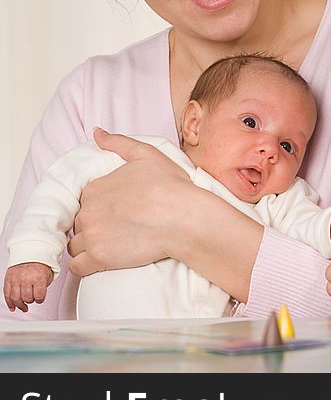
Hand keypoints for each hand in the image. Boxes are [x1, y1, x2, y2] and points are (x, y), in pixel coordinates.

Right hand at [4, 262, 53, 312]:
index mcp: (38, 277)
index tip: (40, 299)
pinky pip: (7, 294)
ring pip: (16, 298)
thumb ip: (44, 286)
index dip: (40, 299)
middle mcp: (26, 279)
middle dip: (31, 300)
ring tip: (24, 307)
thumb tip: (39, 296)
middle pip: (27, 298)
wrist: (29, 253)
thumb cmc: (40, 264)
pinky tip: (13, 307)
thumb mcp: (48, 274)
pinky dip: (9, 303)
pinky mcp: (8, 279)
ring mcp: (16, 279)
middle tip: (32, 299)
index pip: (39, 296)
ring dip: (20, 305)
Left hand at [68, 128, 191, 275]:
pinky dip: (86, 266)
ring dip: (89, 247)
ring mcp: (92, 235)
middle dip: (94, 228)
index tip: (117, 214)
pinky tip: (103, 262)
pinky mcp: (99, 258)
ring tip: (113, 247)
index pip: (84, 202)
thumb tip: (96, 133)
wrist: (185, 218)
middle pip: (79, 224)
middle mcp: (88, 211)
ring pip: (76, 245)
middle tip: (119, 231)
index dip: (99, 208)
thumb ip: (119, 142)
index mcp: (94, 188)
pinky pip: (78, 267)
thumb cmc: (172, 187)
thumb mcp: (148, 155)